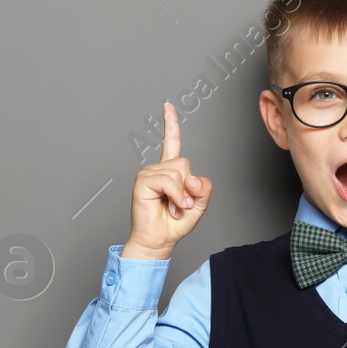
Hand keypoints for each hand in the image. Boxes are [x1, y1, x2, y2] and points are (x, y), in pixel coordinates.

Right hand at [123, 102, 211, 258]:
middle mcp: (157, 169)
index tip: (168, 106)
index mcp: (169, 171)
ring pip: (179, 172)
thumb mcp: (199, 204)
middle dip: (189, 187)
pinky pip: (170, 181)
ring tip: (174, 208)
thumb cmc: (174, 224)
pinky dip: (176, 197)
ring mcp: (148, 174)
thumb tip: (192, 177)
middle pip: (185, 163)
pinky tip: (171, 207)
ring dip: (182, 196)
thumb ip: (203, 188)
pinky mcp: (143, 182)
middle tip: (180, 205)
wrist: (158, 241)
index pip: (171, 142)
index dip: (170, 124)